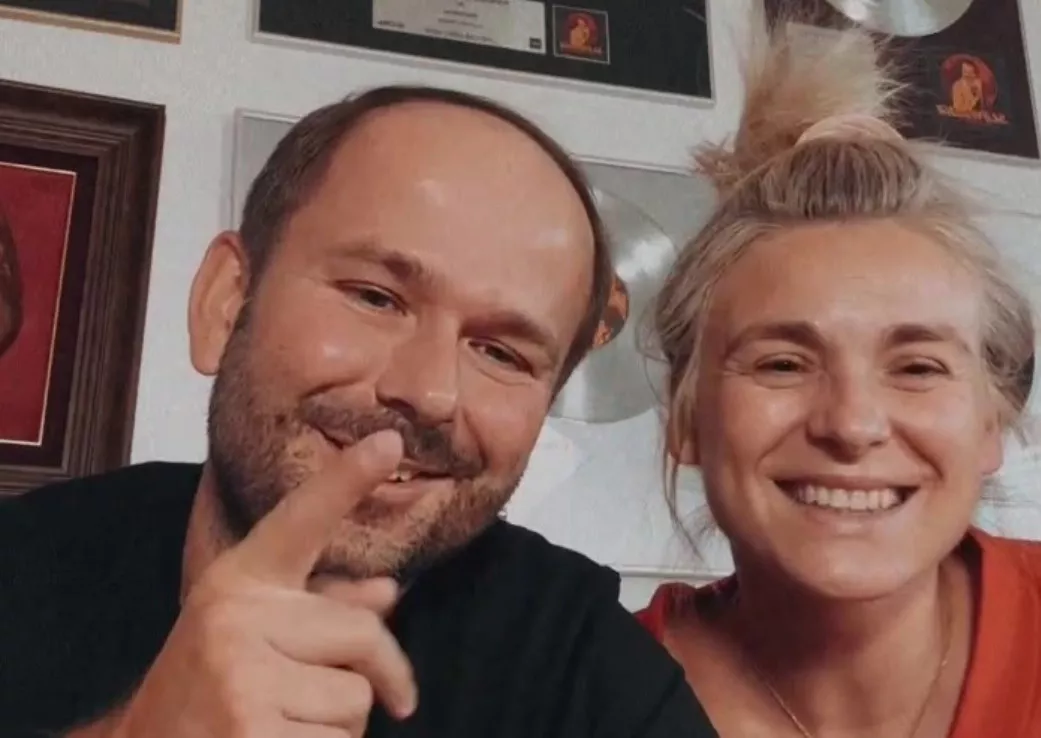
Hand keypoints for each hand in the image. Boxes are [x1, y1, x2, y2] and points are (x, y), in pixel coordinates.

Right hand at [107, 431, 415, 737]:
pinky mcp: (253, 734)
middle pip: (366, 636)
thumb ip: (319, 613)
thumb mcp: (251, 638)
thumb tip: (387, 590)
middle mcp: (235, 618)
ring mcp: (242, 678)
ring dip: (338, 728)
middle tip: (334, 704)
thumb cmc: (208, 695)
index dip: (345, 480)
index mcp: (236, 584)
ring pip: (356, 700)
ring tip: (281, 727)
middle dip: (373, 678)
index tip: (390, 441)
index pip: (299, 522)